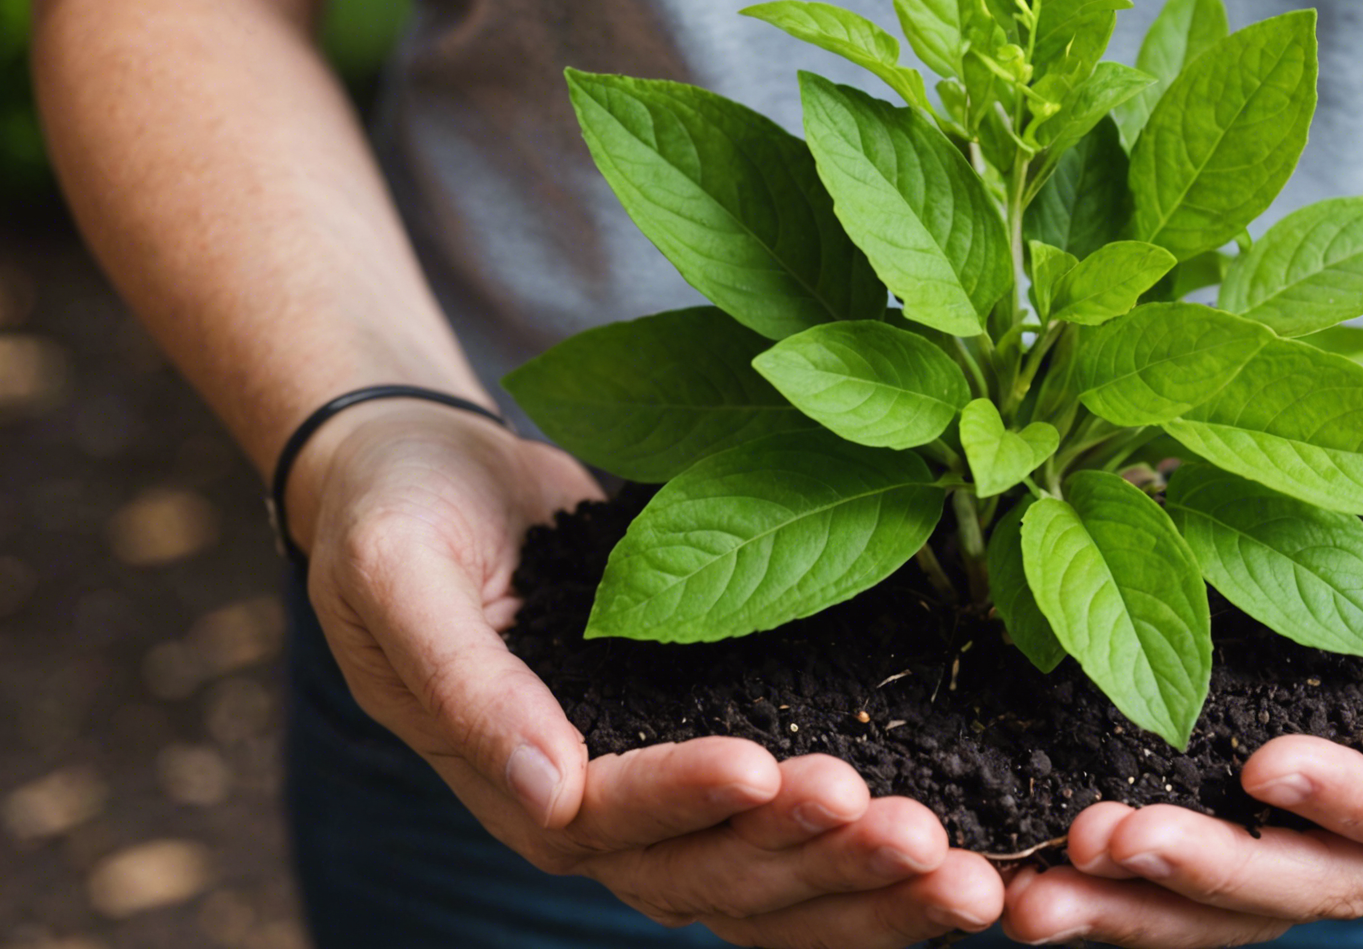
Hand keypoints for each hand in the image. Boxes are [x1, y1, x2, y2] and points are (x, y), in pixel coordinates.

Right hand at [294, 399, 1002, 944]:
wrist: (428, 479)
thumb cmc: (395, 516)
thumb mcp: (395, 575)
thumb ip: (461, 681)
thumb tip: (545, 791)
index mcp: (515, 783)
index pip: (610, 822)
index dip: (689, 802)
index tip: (774, 768)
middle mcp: (597, 814)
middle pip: (714, 879)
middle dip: (818, 866)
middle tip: (925, 842)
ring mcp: (665, 797)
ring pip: (772, 879)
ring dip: (866, 883)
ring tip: (967, 870)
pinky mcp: (717, 756)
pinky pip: (798, 828)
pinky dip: (871, 852)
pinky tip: (962, 851)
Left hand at [1001, 363, 1362, 945]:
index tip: (1266, 766)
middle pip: (1347, 875)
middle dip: (1222, 872)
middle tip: (1104, 843)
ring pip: (1281, 883)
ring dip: (1162, 899)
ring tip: (1044, 895)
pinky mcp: (1345, 771)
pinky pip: (1254, 837)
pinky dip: (1162, 866)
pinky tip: (1067, 865)